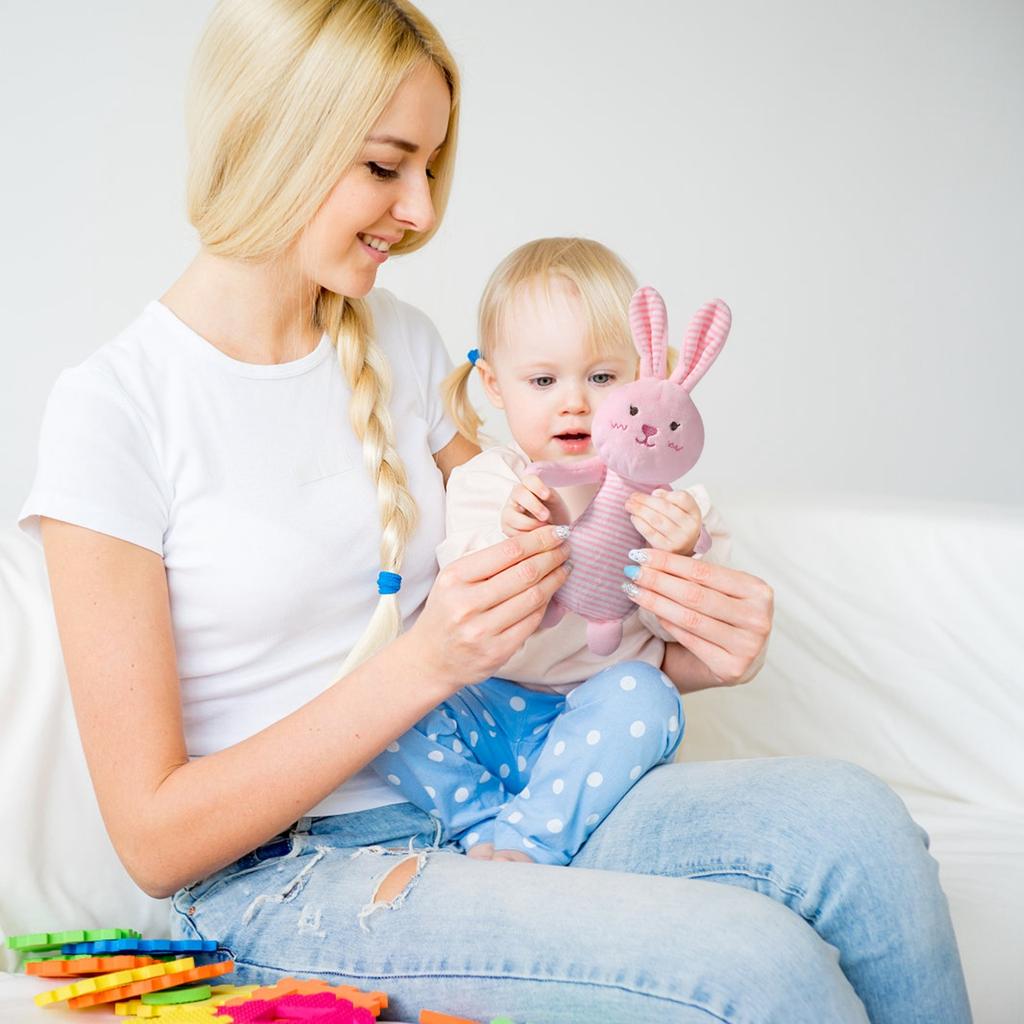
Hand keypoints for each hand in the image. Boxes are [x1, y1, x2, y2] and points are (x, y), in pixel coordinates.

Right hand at [411, 525, 571, 691]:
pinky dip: (546, 603)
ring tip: (565, 567)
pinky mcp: (497, 652)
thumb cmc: (446, 612)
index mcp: (455, 577)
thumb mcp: (453, 580)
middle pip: (525, 573)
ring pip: (533, 597)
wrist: (431, 658)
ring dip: (555, 579)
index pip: (508, 551)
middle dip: (553, 556)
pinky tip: (551, 592)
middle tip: (567, 546)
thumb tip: (531, 542)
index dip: (539, 539)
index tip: (557, 532)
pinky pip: (532, 622)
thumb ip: (485, 563)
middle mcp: (467, 603)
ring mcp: (482, 630)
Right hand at [501, 474, 572, 536]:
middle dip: (534, 506)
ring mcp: (509, 512)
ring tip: (544, 529)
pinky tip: (536, 538)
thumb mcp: (556, 504)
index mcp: (529, 486)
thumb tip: (546, 496)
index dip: (537, 486)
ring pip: (513, 516)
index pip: (529, 479)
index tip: (547, 495)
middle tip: (546, 516)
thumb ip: (551, 497)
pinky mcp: (506, 528)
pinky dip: (526, 536)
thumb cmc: (555, 515)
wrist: (554, 533)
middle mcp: (516, 497)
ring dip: (531, 524)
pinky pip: (513, 533)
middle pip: (519, 494)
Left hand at [623, 549, 772, 686]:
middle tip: (631, 571)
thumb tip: (651, 558)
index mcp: (758, 591)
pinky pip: (690, 641)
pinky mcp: (731, 668)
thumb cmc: (725, 618)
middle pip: (695, 594)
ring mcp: (747, 646)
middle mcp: (758, 618)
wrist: (737, 661)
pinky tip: (651, 613)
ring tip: (632, 590)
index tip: (641, 555)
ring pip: (690, 618)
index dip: (669, 562)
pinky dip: (667, 624)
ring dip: (655, 602)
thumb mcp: (722, 592)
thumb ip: (699, 577)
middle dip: (657, 580)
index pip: (704, 572)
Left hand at [625, 489, 702, 554]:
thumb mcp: (679, 509)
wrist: (681, 548)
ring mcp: (679, 539)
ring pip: (656, 519)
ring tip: (629, 505)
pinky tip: (634, 517)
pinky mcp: (667, 549)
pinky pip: (650, 532)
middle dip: (645, 500)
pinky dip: (639, 523)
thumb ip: (669, 499)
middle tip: (632, 496)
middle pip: (665, 508)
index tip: (652, 492)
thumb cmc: (676, 525)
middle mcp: (690, 527)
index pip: (682, 498)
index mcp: (694, 513)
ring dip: (639, 510)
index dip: (666, 494)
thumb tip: (654, 494)